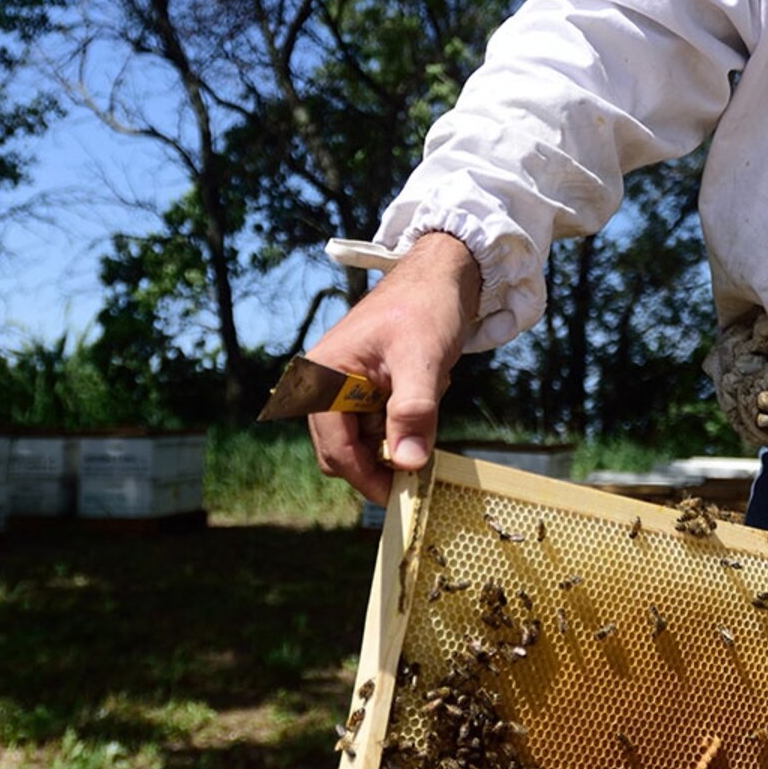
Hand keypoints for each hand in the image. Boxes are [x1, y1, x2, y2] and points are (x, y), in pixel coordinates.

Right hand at [305, 232, 481, 503]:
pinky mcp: (367, 386)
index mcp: (323, 375)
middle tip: (423, 454)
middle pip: (343, 451)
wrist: (444, 272)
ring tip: (430, 394)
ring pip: (366, 439)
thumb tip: (410, 464)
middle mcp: (325, 383)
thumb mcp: (423, 359)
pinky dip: (407, 418)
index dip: (367, 477)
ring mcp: (345, 386)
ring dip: (399, 433)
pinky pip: (381, 422)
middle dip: (383, 456)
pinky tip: (429, 385)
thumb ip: (413, 412)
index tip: (402, 496)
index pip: (335, 448)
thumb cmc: (427, 306)